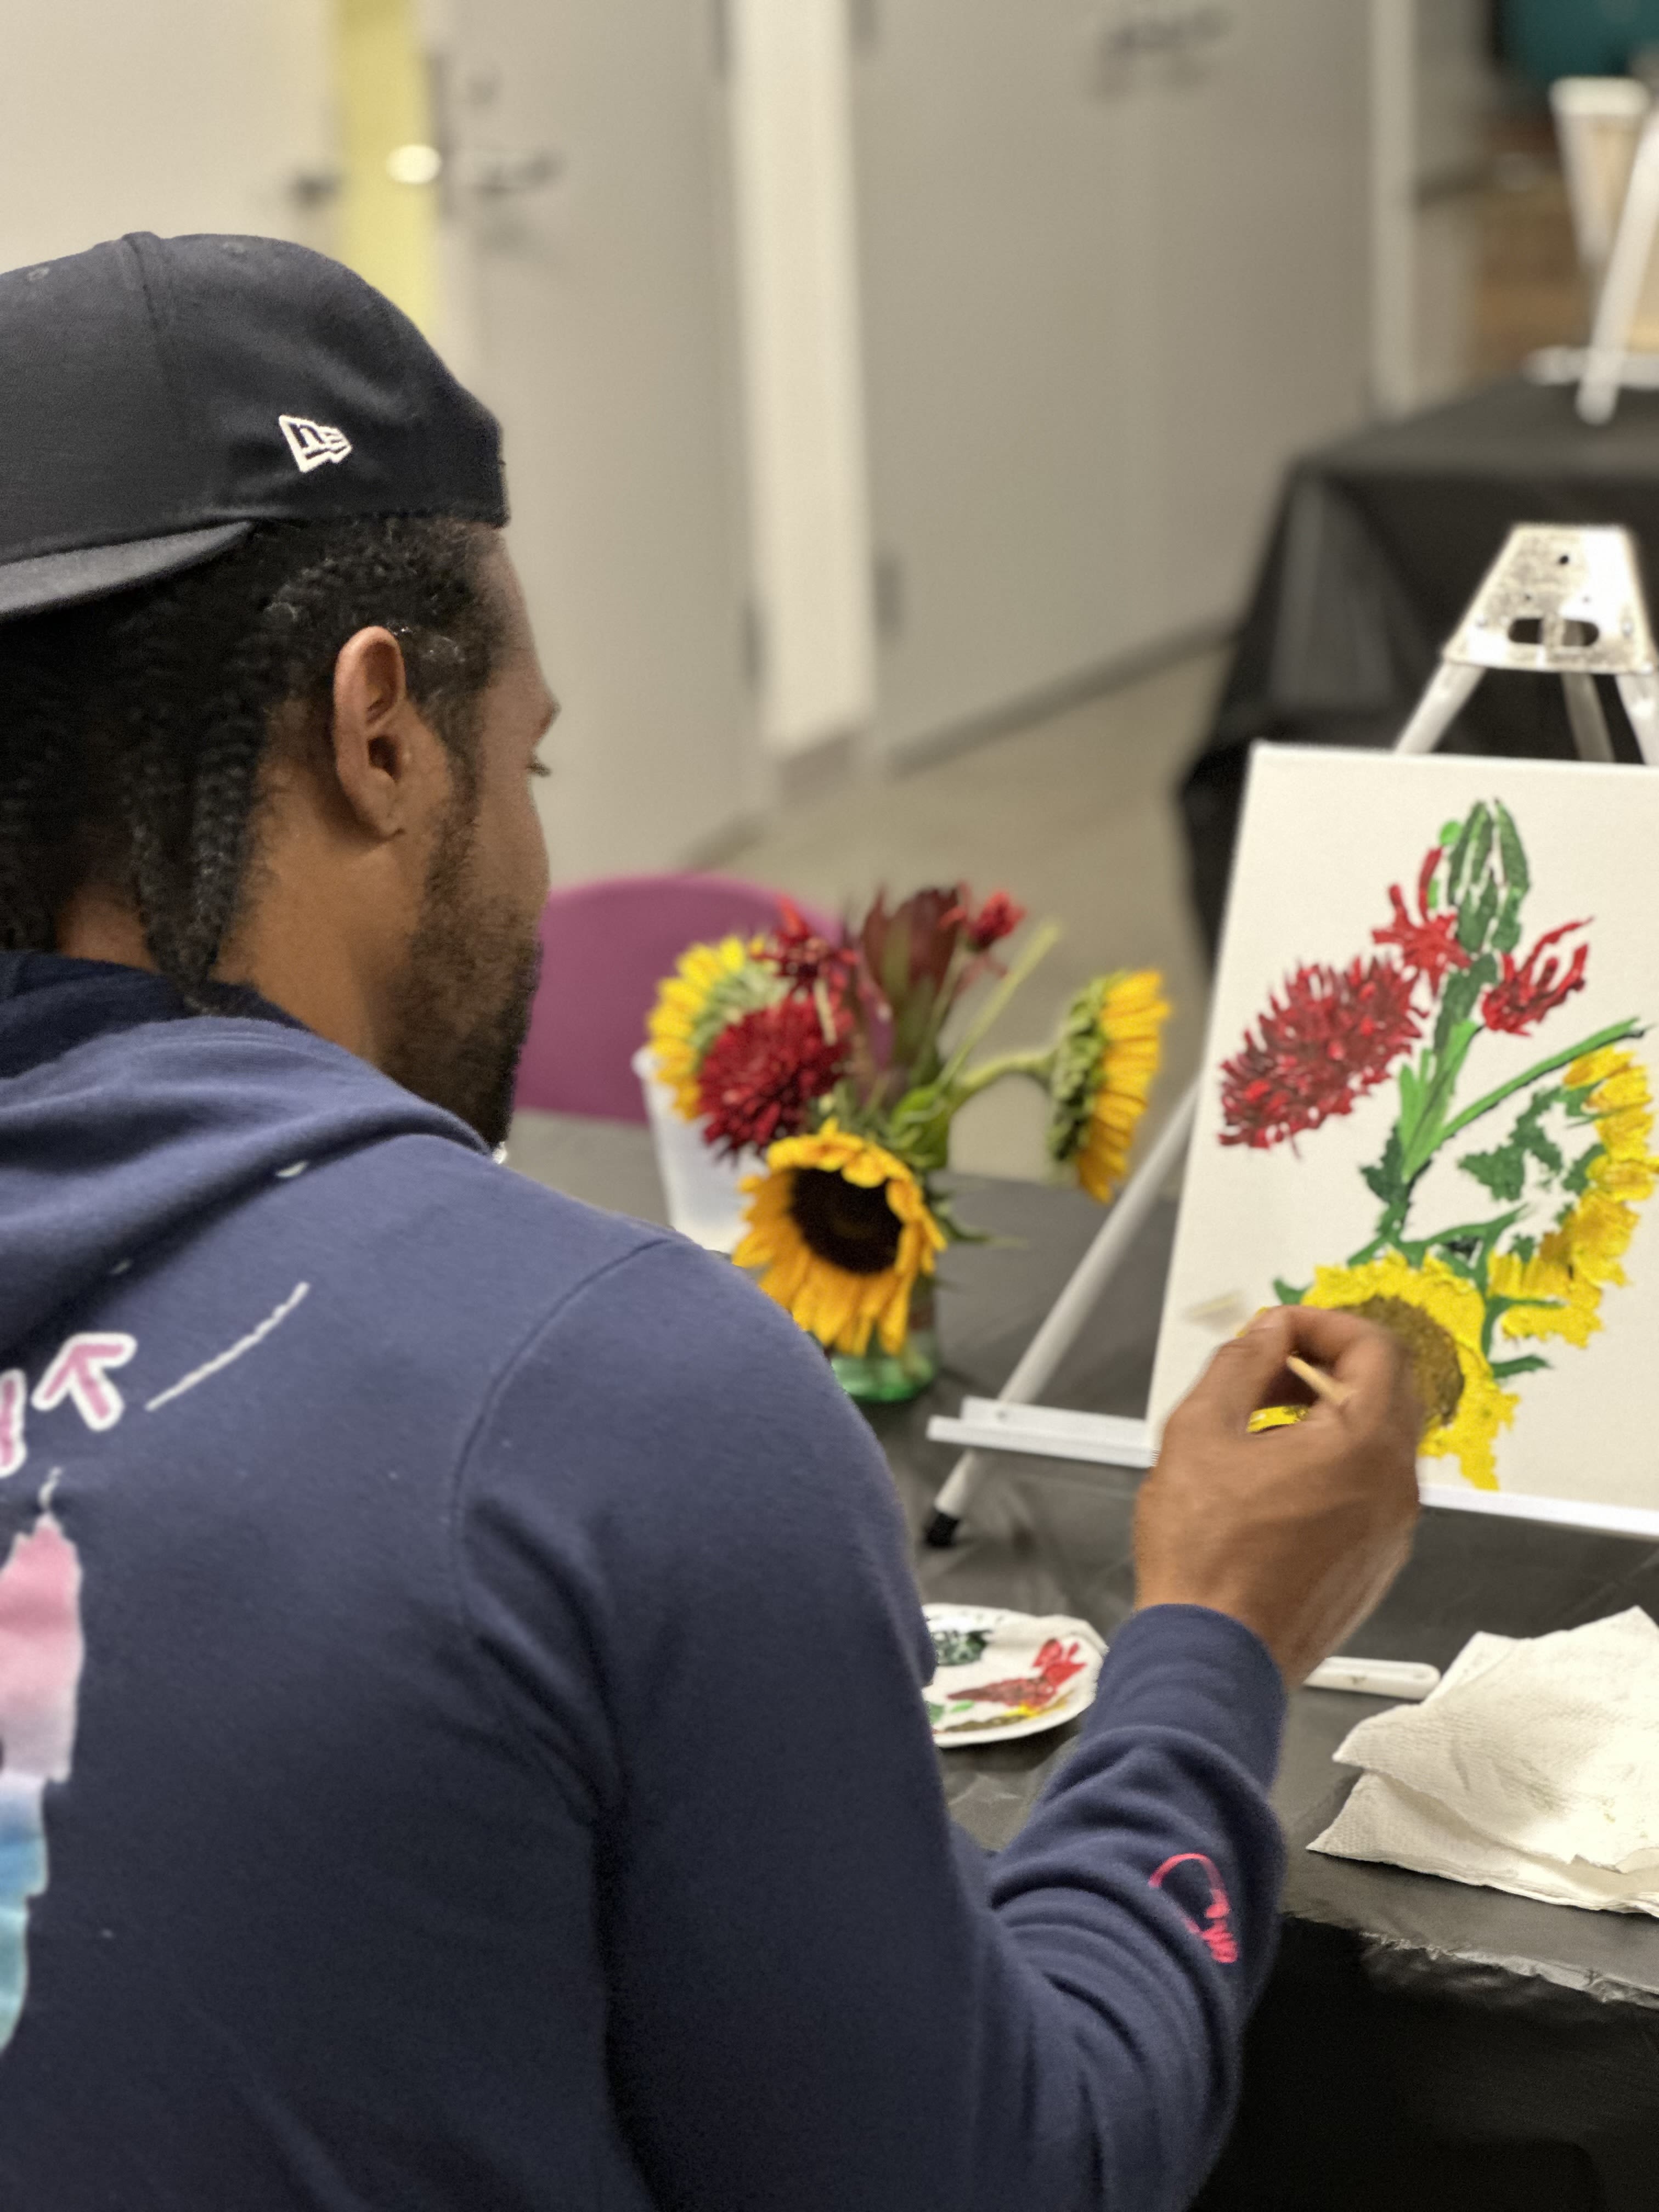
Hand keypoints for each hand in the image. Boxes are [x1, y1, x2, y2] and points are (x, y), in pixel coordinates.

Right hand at [1135, 1306, 1421, 1685]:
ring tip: (1256, 1427)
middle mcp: (1395, 1489)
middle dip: (1322, 1365)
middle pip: (1385, 1391)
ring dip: (1324, 1416)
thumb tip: (1266, 1334)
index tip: (1277, 1330)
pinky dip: (1330, 1465)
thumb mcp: (1200, 1432)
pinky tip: (1269, 1480)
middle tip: (1266, 1368)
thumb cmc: (1207, 1564)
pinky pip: (1367, 1491)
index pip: (1375, 1347)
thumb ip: (1240, 1364)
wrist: (1213, 1658)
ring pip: (1376, 1443)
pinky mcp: (1374, 1564)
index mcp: (1365, 1446)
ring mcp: (1390, 1532)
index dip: (1321, 1323)